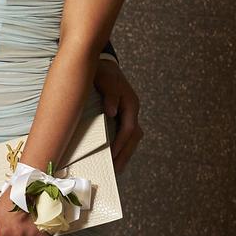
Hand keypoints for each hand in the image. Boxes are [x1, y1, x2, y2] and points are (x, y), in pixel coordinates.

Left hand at [93, 59, 142, 174]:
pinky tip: (112, 155)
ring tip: (115, 168)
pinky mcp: (121, 116)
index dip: (121, 144)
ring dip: (124, 153)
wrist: (101, 64)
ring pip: (131, 138)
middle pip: (133, 137)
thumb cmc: (103, 73)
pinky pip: (124, 134)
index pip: (129, 129)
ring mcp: (128, 114)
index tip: (112, 156)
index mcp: (131, 104)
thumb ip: (110, 94)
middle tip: (115, 170)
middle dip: (125, 154)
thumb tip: (112, 112)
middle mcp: (132, 111)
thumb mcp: (106, 80)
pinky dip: (120, 146)